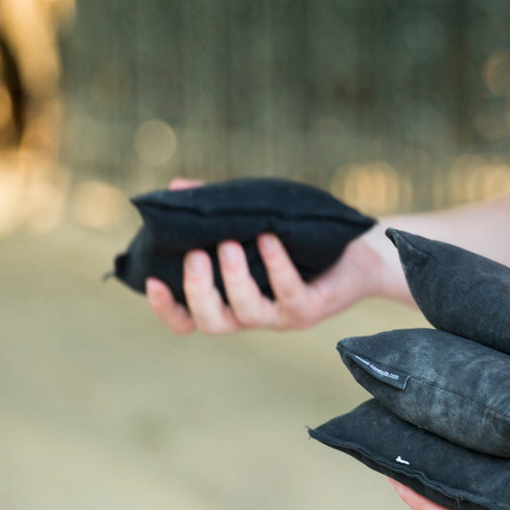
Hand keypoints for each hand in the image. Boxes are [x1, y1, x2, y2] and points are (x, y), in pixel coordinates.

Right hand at [145, 178, 393, 333]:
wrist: (357, 250)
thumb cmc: (299, 238)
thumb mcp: (252, 220)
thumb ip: (216, 210)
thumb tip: (177, 187)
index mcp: (230, 300)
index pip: (188, 319)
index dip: (166, 308)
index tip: (152, 280)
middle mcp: (252, 314)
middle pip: (211, 322)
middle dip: (198, 291)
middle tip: (196, 254)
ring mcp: (280, 316)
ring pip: (246, 313)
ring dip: (234, 278)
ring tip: (229, 243)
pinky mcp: (309, 310)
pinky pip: (289, 293)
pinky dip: (276, 265)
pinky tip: (269, 238)